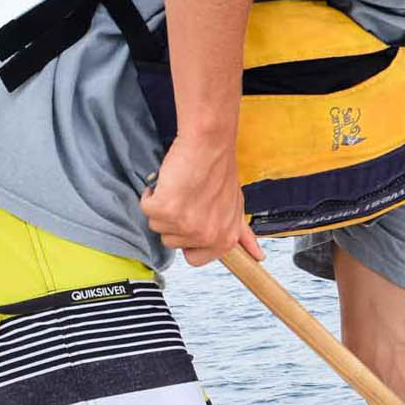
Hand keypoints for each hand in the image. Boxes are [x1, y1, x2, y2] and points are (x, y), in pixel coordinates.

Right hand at [140, 136, 263, 266]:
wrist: (209, 145)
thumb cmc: (220, 172)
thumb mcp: (237, 208)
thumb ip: (243, 234)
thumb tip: (258, 256)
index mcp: (224, 239)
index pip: (194, 258)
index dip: (188, 239)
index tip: (191, 220)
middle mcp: (206, 236)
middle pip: (171, 241)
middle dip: (174, 219)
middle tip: (188, 197)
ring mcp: (186, 225)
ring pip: (157, 226)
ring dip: (163, 206)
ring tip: (180, 188)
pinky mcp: (166, 210)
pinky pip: (147, 209)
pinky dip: (152, 194)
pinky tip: (169, 182)